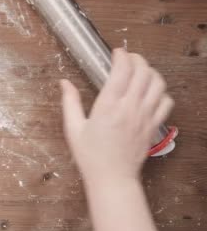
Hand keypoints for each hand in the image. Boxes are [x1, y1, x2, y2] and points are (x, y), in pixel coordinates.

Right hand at [59, 49, 173, 183]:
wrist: (112, 178)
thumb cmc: (90, 155)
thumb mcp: (73, 128)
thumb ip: (70, 102)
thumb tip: (64, 82)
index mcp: (108, 106)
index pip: (122, 71)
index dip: (121, 56)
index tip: (116, 52)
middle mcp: (129, 108)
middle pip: (143, 72)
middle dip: (137, 59)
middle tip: (128, 58)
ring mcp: (145, 116)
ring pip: (158, 84)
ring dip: (151, 72)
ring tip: (140, 71)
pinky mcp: (153, 125)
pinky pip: (166, 102)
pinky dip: (161, 92)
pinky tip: (150, 92)